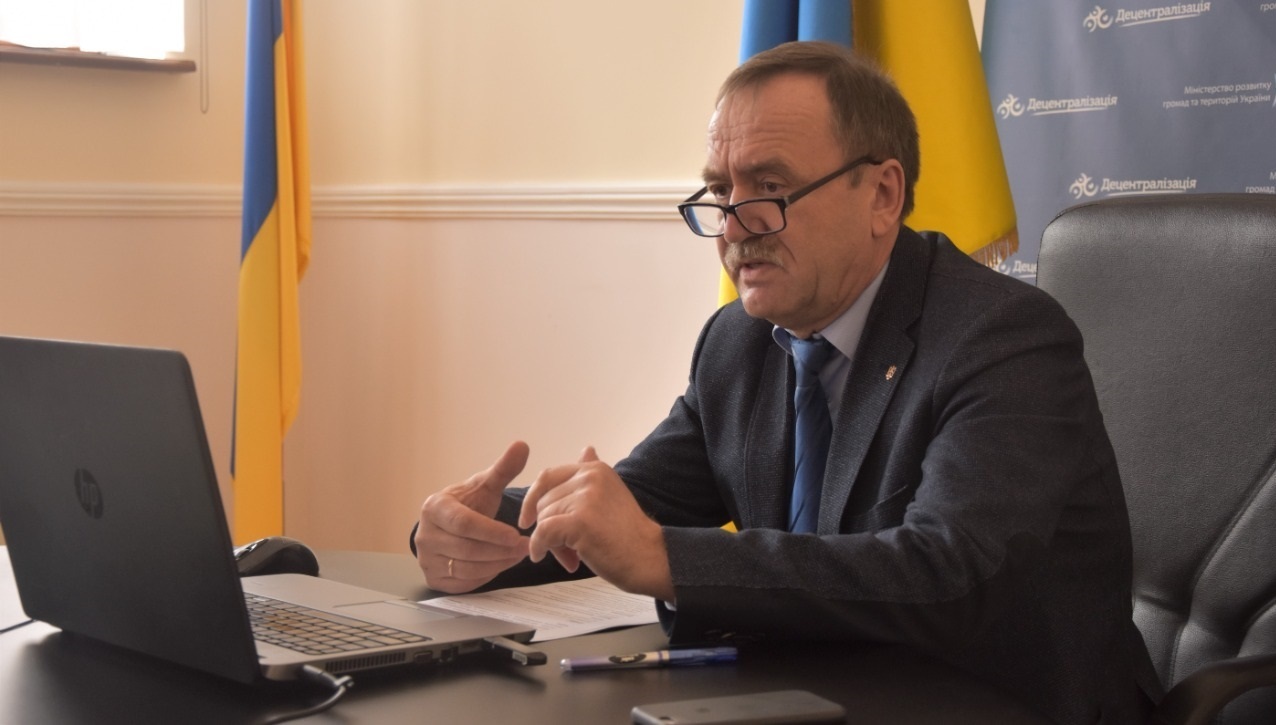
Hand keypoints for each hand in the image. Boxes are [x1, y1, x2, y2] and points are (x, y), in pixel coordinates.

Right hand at [415, 441, 531, 592]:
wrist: (450, 526)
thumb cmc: (469, 504)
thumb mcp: (485, 486)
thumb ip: (504, 468)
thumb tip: (522, 445)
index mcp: (434, 508)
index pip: (463, 523)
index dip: (491, 531)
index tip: (516, 535)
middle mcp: (424, 535)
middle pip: (466, 549)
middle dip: (499, 550)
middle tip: (524, 547)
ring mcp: (427, 559)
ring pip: (466, 568)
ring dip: (497, 564)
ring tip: (517, 554)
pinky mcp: (434, 578)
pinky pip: (463, 583)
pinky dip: (486, 575)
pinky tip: (501, 563)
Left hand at [520, 447, 673, 600]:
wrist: (648, 557)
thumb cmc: (627, 533)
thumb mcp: (610, 493)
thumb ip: (590, 476)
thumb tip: (586, 448)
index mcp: (595, 469)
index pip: (548, 476)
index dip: (534, 499)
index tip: (529, 519)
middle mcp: (590, 477)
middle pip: (544, 501)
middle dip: (546, 526)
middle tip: (562, 548)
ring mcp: (585, 498)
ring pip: (543, 518)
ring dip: (548, 542)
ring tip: (568, 556)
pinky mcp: (579, 521)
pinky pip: (542, 533)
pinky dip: (538, 547)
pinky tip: (542, 556)